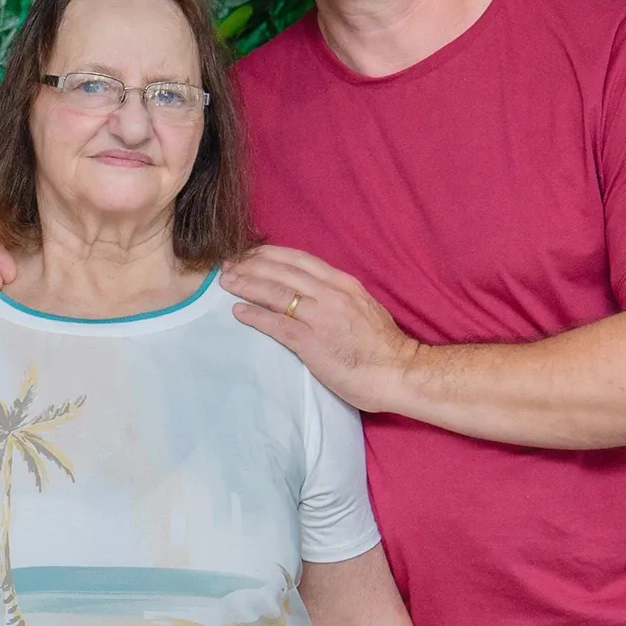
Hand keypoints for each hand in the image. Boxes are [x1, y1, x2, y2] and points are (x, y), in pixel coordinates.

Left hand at [221, 244, 419, 413]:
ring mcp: (322, 318)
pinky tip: (238, 311)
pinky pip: (278, 324)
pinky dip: (255, 315)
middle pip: (282, 272)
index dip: (270, 255)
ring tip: (225, 282)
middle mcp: (331, 294)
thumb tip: (314, 292)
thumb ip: (338, 296)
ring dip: (247, 285)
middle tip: (227, 264)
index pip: (299, 260)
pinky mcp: (313, 343)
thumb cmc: (382, 346)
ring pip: (276, 293)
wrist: (400, 372)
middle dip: (251, 265)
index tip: (249, 253)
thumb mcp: (362, 308)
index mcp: (343, 284)